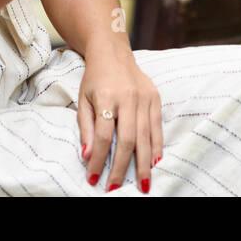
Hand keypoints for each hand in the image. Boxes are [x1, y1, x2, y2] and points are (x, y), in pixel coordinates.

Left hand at [78, 46, 163, 193]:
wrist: (112, 51)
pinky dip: (157, 147)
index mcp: (106, 97)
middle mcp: (128, 97)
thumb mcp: (83, 99)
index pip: (104, 136)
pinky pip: (157, 127)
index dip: (99, 160)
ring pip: (145, 137)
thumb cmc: (94, 78)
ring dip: (143, 164)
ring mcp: (144, 97)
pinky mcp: (155, 98)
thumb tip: (88, 156)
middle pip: (128, 140)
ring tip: (142, 185)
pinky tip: (154, 163)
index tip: (93, 178)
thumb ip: (86, 128)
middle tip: (116, 189)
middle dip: (122, 168)